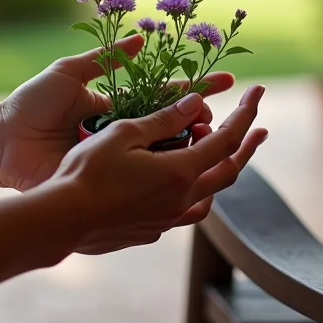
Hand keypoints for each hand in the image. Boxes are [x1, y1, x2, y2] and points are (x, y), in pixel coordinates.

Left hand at [0, 33, 234, 191]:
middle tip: (218, 116)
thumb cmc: (32, 104)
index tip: (226, 81)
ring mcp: (115, 155)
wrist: (2, 141)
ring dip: (187, 144)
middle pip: (169, 123)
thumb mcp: (69, 72)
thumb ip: (104, 57)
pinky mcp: (105, 175)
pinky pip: (140, 172)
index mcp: (115, 103)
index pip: (163, 93)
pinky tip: (186, 165)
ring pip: (160, 149)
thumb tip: (141, 38)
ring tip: (210, 137)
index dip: (194, 87)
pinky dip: (164, 169)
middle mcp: (121, 129)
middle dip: (198, 119)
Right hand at [51, 85, 267, 254]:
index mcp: (180, 171)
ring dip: (220, 170)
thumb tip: (197, 103)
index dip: (245, 113)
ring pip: (211, 194)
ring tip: (218, 153)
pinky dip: (196, 190)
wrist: (62, 219)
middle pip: (229, 170)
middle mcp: (182, 199)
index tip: (257, 92)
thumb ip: (165, 119)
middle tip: (260, 128)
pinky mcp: (152, 230)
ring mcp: (168, 219)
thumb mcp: (126, 133)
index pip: (227, 138)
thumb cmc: (88, 171)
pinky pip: (188, 210)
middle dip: (247, 145)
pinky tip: (184, 184)